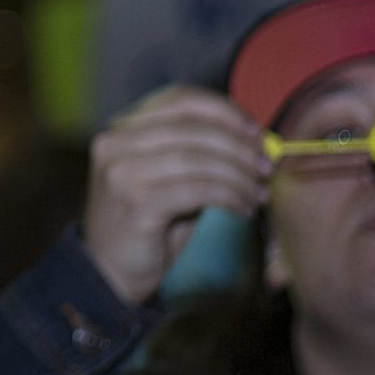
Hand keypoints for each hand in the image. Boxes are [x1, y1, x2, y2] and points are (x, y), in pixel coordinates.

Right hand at [81, 85, 270, 307]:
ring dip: (239, 175)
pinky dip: (230, 196)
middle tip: (266, 165)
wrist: (108, 275)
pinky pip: (199, 190)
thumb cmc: (146, 226)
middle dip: (239, 145)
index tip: (255, 132)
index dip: (223, 111)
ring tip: (259, 192)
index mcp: (121, 130)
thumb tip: (252, 142)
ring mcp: (122, 174)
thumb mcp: (168, 180)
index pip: (179, 100)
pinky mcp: (137, 206)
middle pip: (193, 127)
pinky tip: (243, 209)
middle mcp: (115, 145)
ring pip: (199, 158)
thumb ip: (198, 155)